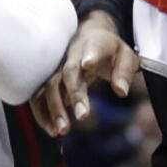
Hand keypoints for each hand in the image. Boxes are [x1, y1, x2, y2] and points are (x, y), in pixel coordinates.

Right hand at [30, 11, 139, 136]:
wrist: (87, 36)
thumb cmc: (109, 50)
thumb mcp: (126, 56)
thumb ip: (124, 71)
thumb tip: (121, 91)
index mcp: (94, 44)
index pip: (93, 47)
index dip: (90, 55)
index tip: (88, 64)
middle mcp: (72, 54)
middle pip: (68, 72)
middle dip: (74, 94)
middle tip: (82, 116)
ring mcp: (57, 66)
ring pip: (50, 85)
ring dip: (53, 108)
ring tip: (61, 130)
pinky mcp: (48, 78)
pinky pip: (40, 95)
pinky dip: (42, 113)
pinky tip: (51, 130)